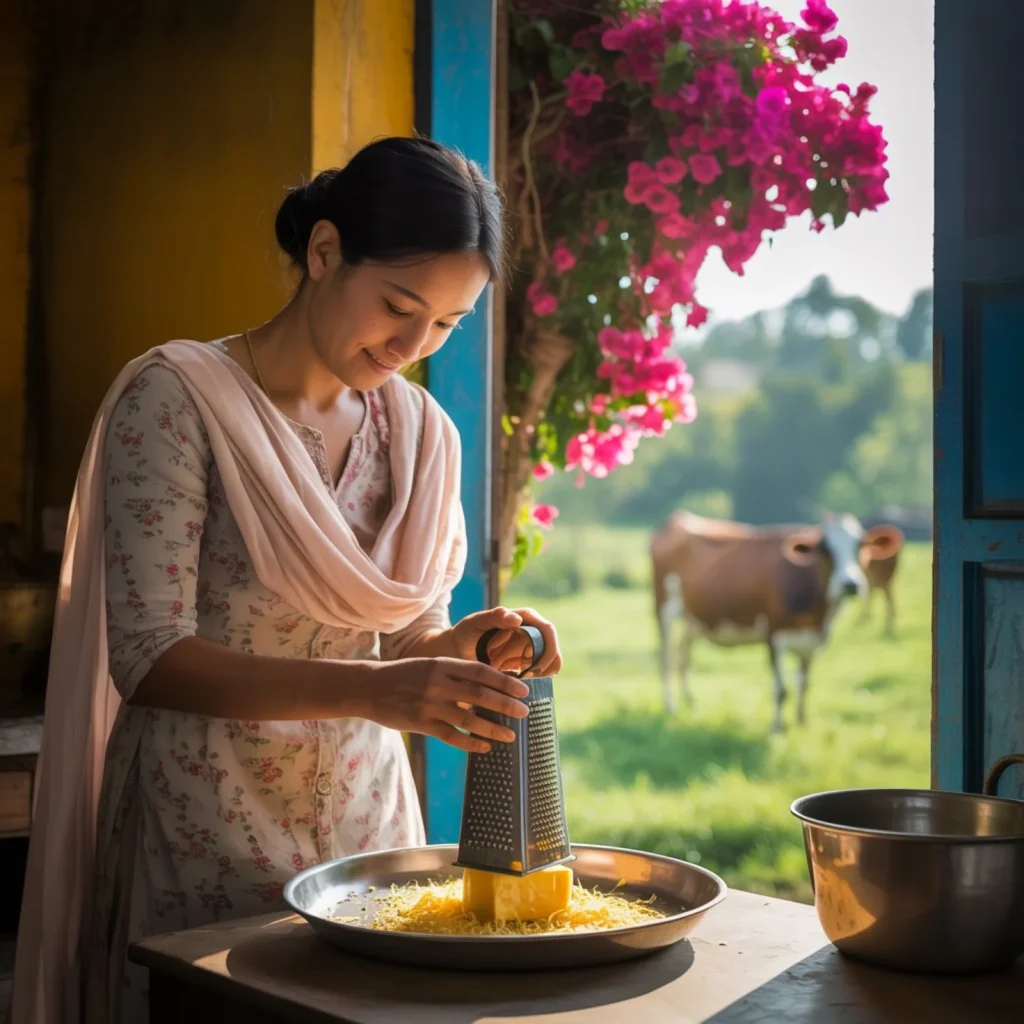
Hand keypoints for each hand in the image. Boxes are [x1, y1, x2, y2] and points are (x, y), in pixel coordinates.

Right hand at [350, 657, 529, 752]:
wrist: (370, 687)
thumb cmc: (405, 676)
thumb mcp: (430, 666)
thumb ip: (456, 674)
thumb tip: (490, 685)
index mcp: (443, 664)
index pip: (482, 672)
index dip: (505, 681)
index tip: (523, 689)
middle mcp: (439, 683)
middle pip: (481, 695)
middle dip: (506, 704)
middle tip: (524, 712)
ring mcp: (430, 705)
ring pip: (469, 719)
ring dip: (493, 728)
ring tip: (510, 735)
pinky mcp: (421, 724)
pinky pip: (452, 736)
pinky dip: (471, 742)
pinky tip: (485, 747)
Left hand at [450, 606, 562, 676]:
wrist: (458, 650)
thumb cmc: (467, 632)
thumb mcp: (476, 622)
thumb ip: (494, 617)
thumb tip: (517, 619)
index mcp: (525, 617)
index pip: (547, 631)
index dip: (547, 649)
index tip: (533, 668)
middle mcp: (533, 630)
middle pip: (551, 649)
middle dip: (542, 666)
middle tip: (525, 679)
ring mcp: (532, 647)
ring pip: (549, 662)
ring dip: (538, 674)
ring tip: (520, 681)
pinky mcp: (528, 662)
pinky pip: (541, 672)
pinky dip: (534, 680)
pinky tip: (519, 685)